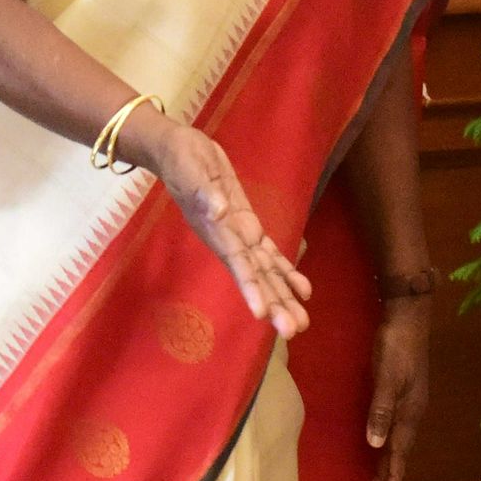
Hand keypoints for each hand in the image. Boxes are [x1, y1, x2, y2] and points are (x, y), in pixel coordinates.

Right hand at [130, 113, 312, 339]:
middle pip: (254, 276)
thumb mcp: (190, 169)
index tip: (262, 313)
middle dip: (274, 302)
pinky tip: (302, 290)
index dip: (250, 287)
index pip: (236, 263)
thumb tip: (219, 210)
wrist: (178, 151)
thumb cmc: (181, 160)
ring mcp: (238, 236)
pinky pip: (268, 254)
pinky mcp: (246, 226)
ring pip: (264, 271)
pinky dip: (285, 271)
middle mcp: (228, 241)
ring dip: (283, 295)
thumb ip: (203, 192)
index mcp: (216, 231)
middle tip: (293, 330)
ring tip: (301, 322)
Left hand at [366, 299, 429, 480]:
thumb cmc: (396, 347)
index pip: (400, 448)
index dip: (394, 471)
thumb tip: (376, 445)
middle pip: (401, 446)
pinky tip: (385, 440)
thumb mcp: (387, 378)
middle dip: (391, 470)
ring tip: (383, 475)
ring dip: (391, 457)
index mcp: (411, 409)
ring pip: (400, 436)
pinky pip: (398, 425)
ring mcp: (411, 399)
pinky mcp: (405, 389)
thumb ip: (382, 410)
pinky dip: (392, 439)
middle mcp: (413, 409)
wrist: (409, 316)